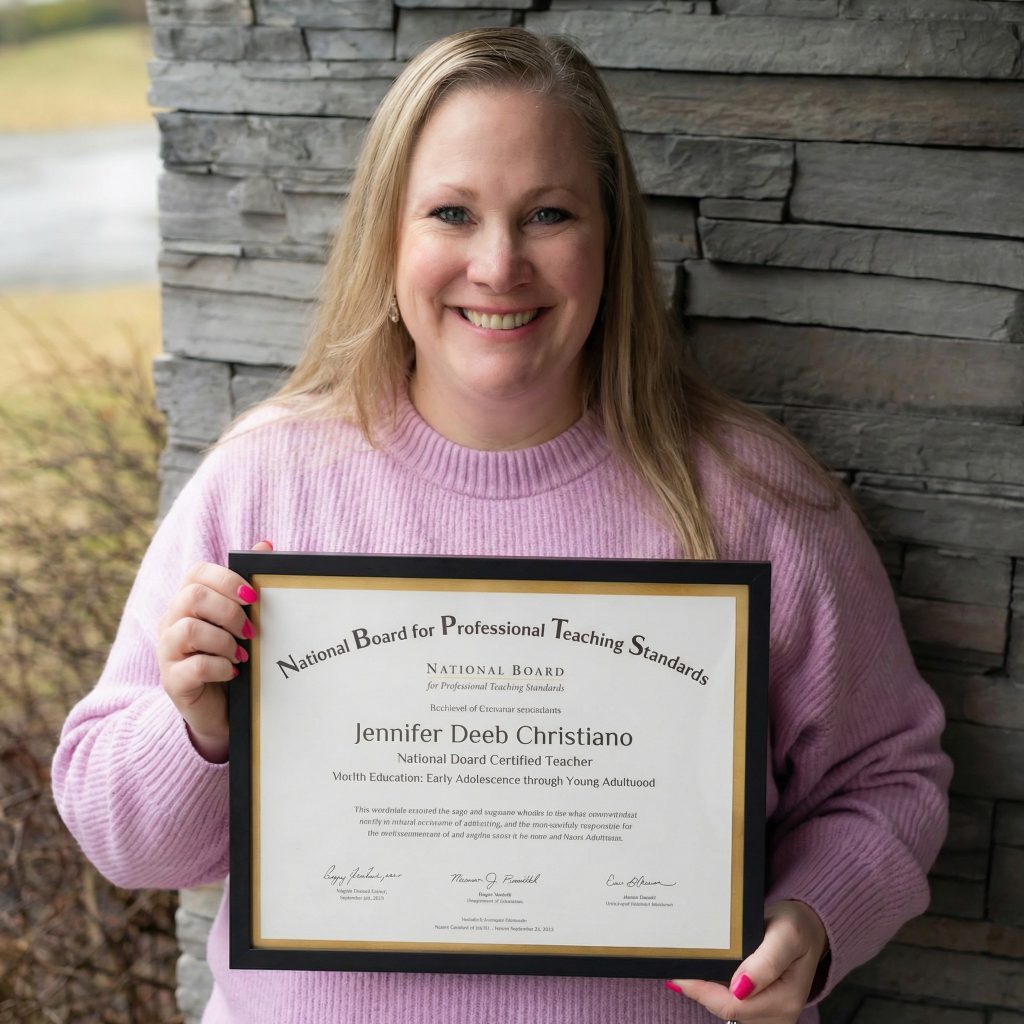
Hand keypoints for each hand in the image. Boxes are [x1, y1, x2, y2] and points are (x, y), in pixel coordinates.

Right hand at [157, 540, 272, 762]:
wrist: (220, 706)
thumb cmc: (231, 656)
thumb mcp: (241, 621)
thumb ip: (248, 586)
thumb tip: (267, 545)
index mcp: (187, 601)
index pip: (197, 573)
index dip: (227, 580)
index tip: (253, 597)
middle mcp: (171, 621)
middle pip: (192, 597)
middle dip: (229, 612)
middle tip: (251, 631)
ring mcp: (167, 651)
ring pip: (189, 630)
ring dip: (224, 641)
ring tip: (241, 655)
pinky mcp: (172, 681)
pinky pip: (194, 666)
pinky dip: (220, 667)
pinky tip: (232, 673)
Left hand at [666, 901, 827, 1022]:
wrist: (808, 930)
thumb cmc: (797, 928)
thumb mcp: (786, 934)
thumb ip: (766, 962)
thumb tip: (739, 989)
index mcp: (785, 1000)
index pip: (733, 1006)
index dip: (703, 991)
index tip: (680, 974)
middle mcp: (779, 1016)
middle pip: (727, 1011)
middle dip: (701, 992)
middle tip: (678, 970)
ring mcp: (771, 1016)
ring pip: (727, 1011)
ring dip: (707, 993)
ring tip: (690, 970)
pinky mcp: (763, 1011)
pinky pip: (733, 1006)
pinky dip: (716, 992)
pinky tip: (706, 976)